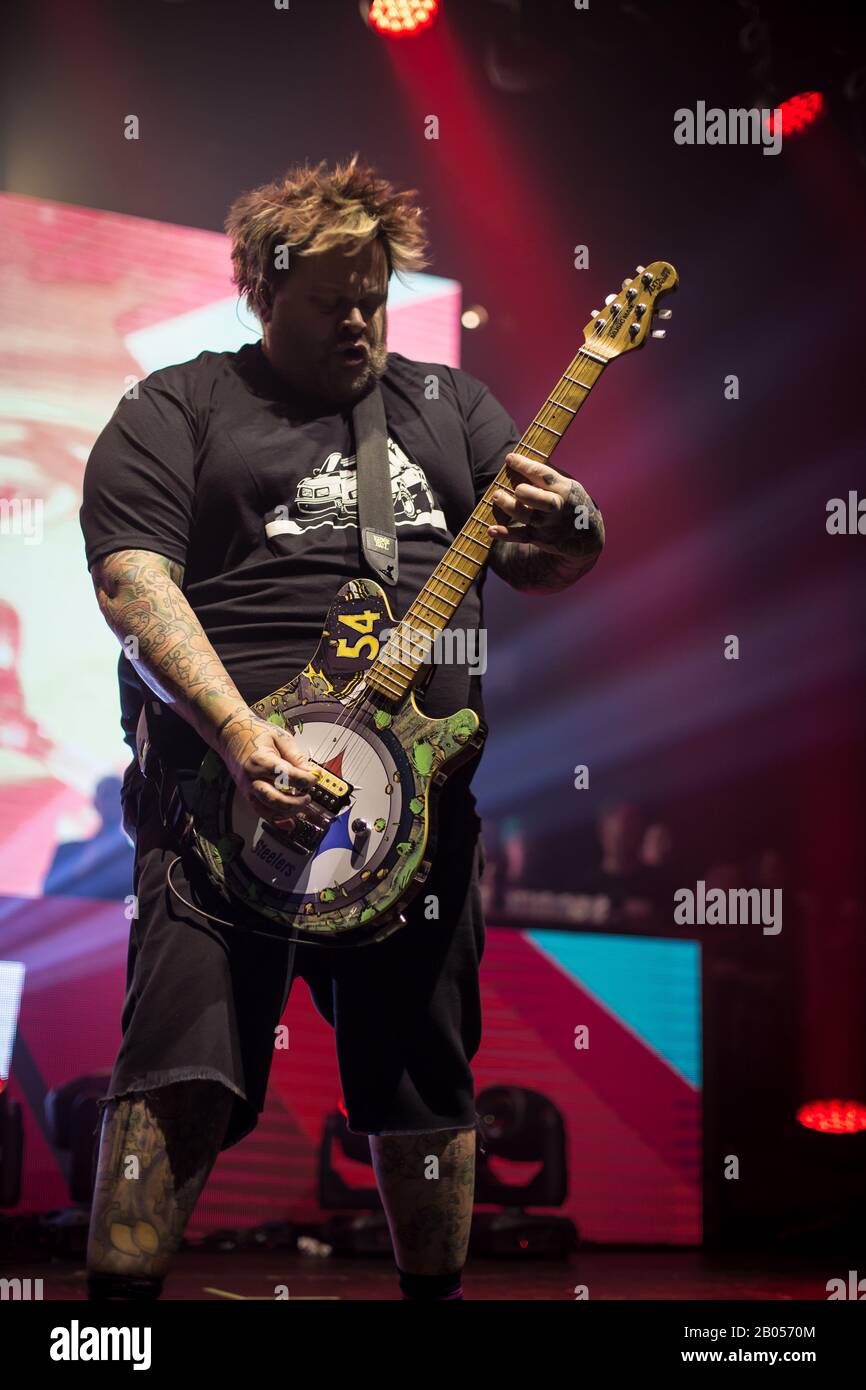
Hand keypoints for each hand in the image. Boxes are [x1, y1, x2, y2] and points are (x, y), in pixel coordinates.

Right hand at [216, 709, 318, 829]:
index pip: (285, 775)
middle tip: (308, 796)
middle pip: (275, 799)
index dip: (304, 779)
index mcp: (260, 760)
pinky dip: (277, 820)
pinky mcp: (248, 795)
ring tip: (302, 804)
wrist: (231, 735)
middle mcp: (252, 777)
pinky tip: (290, 821)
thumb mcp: (280, 737)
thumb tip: (311, 771)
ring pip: (268, 810)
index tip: (315, 778)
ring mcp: (248, 789)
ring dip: (288, 812)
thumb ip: (296, 756)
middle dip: (296, 802)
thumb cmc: (255, 734)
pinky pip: (262, 813)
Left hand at [487, 452, 603, 561]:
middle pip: (541, 501)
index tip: (509, 458)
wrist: (585, 535)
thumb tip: (521, 461)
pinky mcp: (540, 539)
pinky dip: (506, 535)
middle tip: (515, 488)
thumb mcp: (568, 484)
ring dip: (510, 507)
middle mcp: (557, 508)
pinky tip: (491, 530)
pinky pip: (521, 537)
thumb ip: (547, 475)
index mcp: (564, 489)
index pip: (544, 475)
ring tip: (497, 496)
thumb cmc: (570, 501)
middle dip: (525, 492)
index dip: (525, 465)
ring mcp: (548, 525)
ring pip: (528, 517)